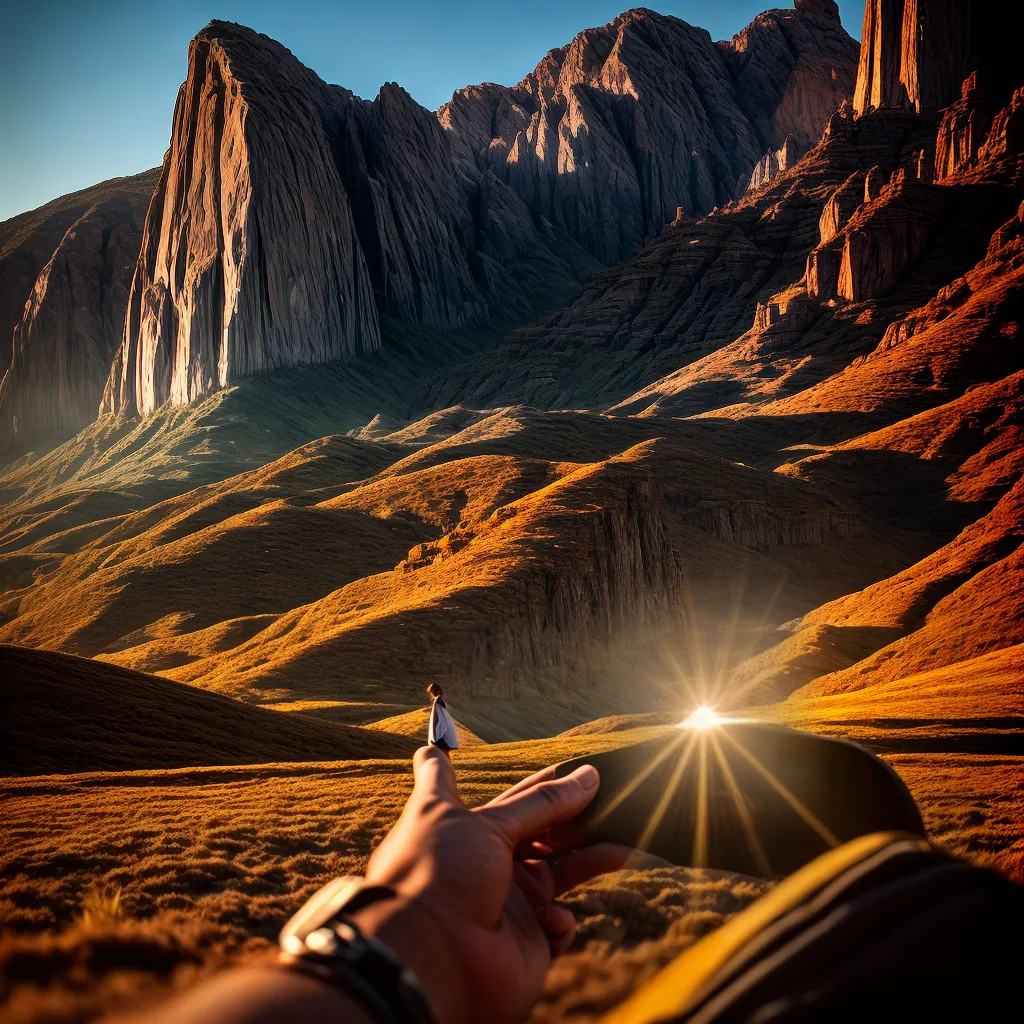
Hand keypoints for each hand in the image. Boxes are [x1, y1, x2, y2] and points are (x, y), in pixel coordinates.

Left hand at [364, 746, 630, 1023]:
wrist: (429, 958)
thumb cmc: (440, 875)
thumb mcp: (489, 825)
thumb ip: (544, 803)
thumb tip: (589, 775)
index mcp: (468, 828)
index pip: (496, 797)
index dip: (520, 781)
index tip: (546, 765)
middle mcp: (488, 863)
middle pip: (541, 832)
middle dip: (575, 817)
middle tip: (611, 800)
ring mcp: (508, 903)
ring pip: (561, 873)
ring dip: (591, 859)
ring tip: (623, 846)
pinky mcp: (525, 943)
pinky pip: (557, 926)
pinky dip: (561, 922)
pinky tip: (551, 919)